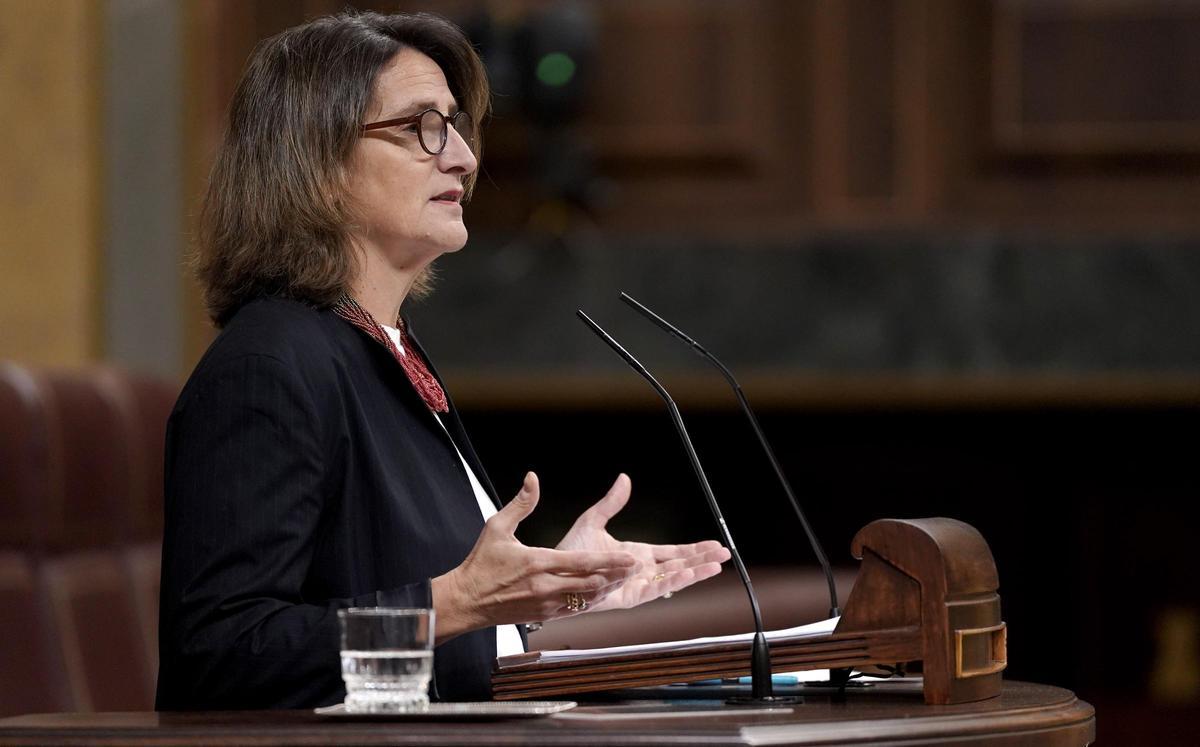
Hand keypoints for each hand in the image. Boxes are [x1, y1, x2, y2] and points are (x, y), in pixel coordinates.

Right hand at [432, 472, 636, 643]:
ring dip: (608, 589)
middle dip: (618, 576)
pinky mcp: (544, 615)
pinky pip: (575, 609)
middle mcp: (545, 586)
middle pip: (591, 583)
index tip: (630, 559)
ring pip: (587, 599)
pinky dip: (592, 601)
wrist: (466, 601)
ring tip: (626, 579)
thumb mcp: (497, 527)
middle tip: (637, 568)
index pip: (582, 562)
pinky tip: (602, 592)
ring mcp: (546, 603)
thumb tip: (533, 479)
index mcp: (537, 562)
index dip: (610, 561)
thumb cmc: (480, 564)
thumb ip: (520, 503)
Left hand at [555, 474, 730, 612]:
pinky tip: (689, 574)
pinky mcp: (629, 596)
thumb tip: (624, 479)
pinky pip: (655, 590)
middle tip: (725, 555)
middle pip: (680, 565)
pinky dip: (673, 582)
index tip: (713, 545)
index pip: (672, 552)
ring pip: (673, 579)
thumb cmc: (570, 552)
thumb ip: (611, 503)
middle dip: (703, 560)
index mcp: (637, 554)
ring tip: (715, 566)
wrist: (554, 573)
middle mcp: (641, 571)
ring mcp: (637, 585)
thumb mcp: (593, 521)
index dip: (694, 548)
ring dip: (694, 572)